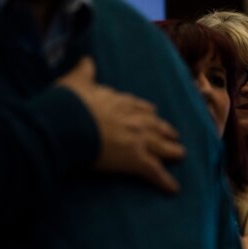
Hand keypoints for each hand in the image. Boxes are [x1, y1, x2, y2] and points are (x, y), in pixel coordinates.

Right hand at [57, 56, 184, 192]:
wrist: (66, 122)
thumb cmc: (68, 103)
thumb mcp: (76, 82)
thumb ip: (84, 72)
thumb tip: (87, 60)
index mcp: (119, 101)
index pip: (138, 106)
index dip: (146, 111)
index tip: (152, 113)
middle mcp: (133, 118)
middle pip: (154, 125)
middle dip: (165, 130)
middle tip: (173, 135)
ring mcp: (137, 138)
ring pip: (160, 145)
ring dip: (172, 150)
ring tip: (180, 154)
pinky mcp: (135, 158)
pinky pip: (154, 171)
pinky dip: (165, 181)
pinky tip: (174, 188)